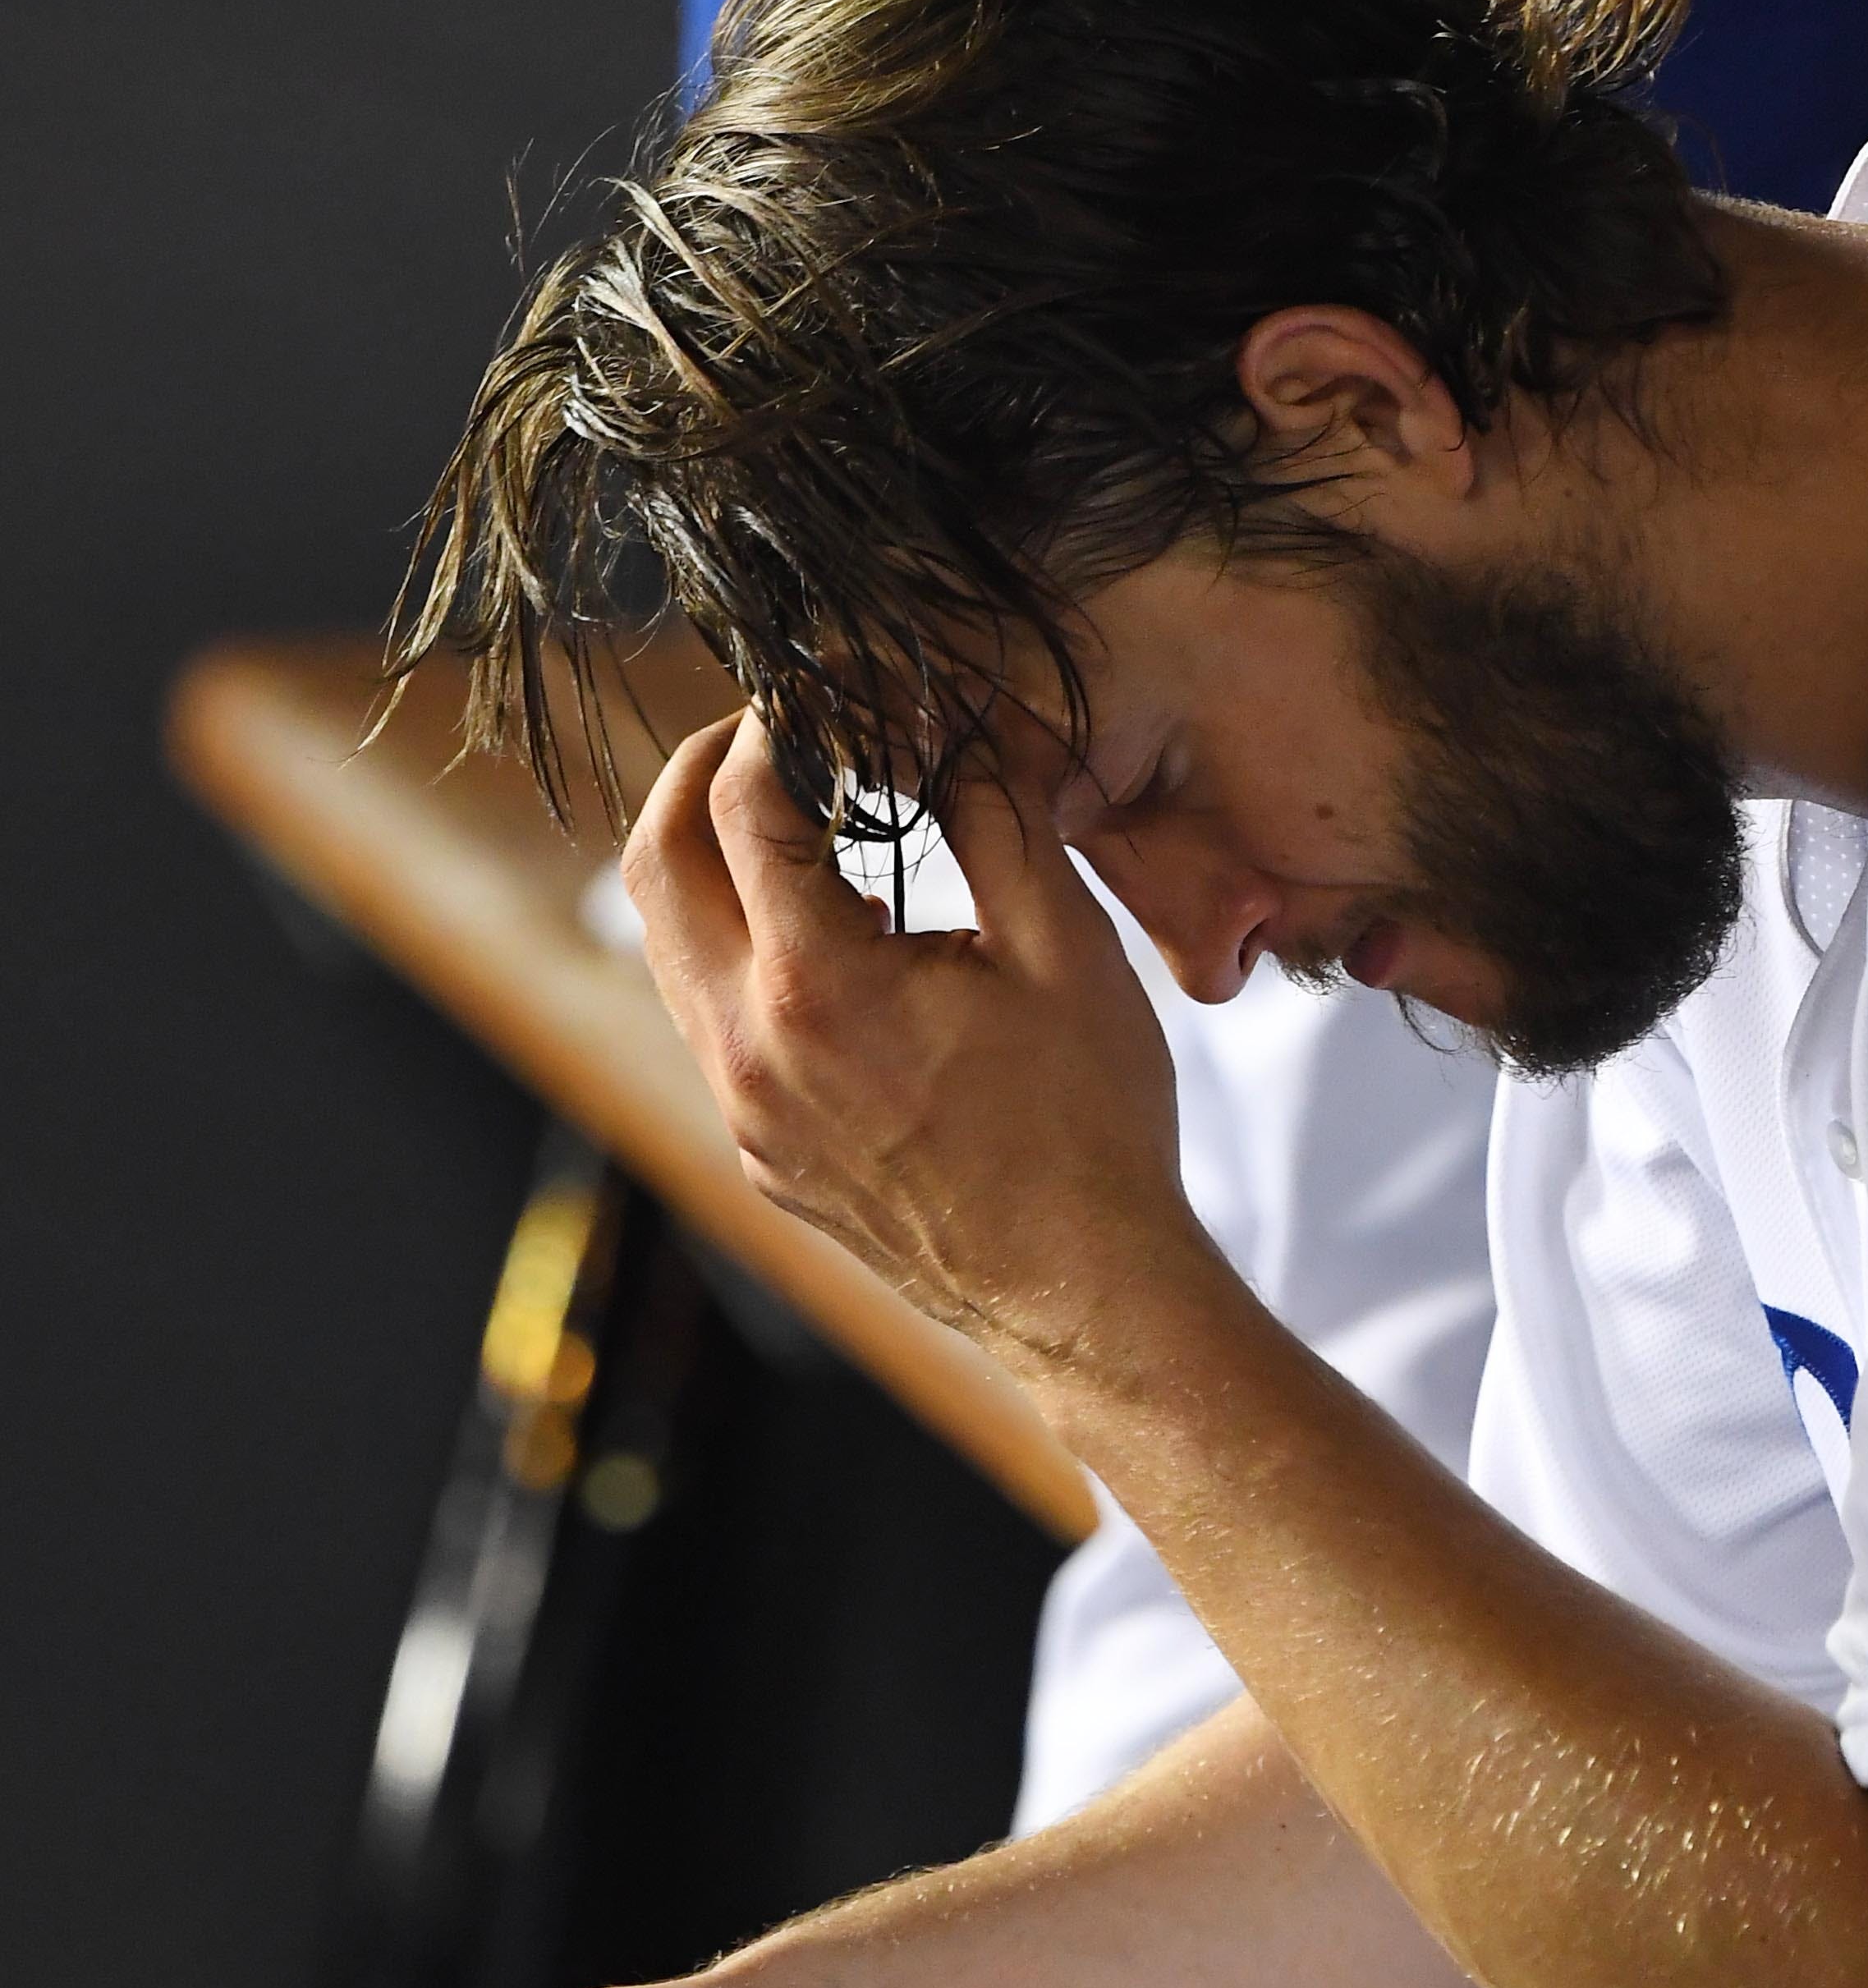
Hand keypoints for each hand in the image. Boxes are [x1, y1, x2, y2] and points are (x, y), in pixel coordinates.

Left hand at [622, 712, 1211, 1375]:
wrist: (1088, 1292)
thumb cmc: (1092, 1124)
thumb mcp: (1064, 943)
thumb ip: (994, 809)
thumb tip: (954, 711)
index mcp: (817, 985)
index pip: (740, 802)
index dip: (774, 722)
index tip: (821, 695)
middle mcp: (749, 1051)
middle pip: (655, 865)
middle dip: (699, 777)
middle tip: (768, 738)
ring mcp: (744, 1115)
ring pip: (671, 952)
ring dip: (716, 871)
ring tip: (805, 836)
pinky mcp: (761, 1156)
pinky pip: (714, 1029)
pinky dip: (748, 959)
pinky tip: (837, 952)